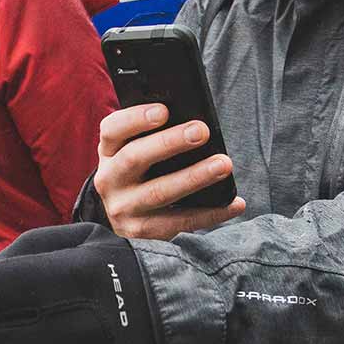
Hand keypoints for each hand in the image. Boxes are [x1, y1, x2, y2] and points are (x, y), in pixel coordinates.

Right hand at [92, 104, 245, 239]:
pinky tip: (234, 203)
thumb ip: (154, 136)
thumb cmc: (143, 172)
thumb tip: (194, 124)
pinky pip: (179, 223)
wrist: (126, 216)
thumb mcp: (136, 151)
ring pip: (159, 192)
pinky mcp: (141, 233)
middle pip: (134, 158)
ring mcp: (122, 209)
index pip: (113, 129)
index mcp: (109, 151)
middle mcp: (109, 180)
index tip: (164, 110)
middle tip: (202, 131)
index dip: (136, 119)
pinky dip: (210, 213)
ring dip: (194, 177)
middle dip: (170, 143)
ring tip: (223, 164)